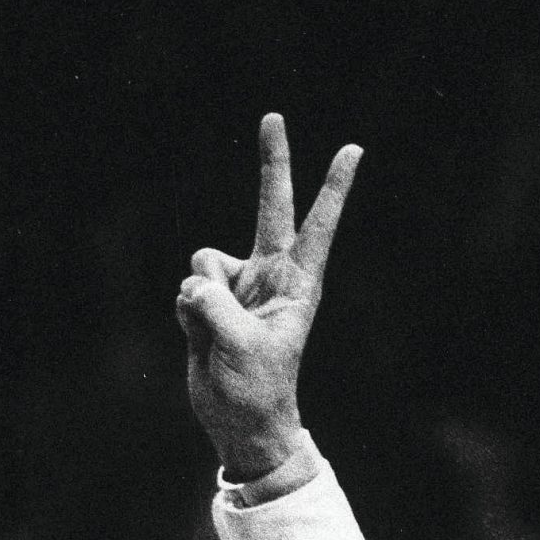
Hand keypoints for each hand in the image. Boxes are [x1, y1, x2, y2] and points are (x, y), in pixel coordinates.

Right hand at [176, 114, 362, 480]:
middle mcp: (270, 276)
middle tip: (273, 115)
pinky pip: (186, 287)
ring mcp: (239, 286)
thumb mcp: (240, 348)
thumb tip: (192, 285)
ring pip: (203, 261)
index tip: (353, 150)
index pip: (318, 226)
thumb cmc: (257, 392)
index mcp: (298, 285)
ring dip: (202, 297)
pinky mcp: (211, 300)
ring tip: (219, 334)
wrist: (239, 424)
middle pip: (269, 207)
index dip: (332, 188)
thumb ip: (215, 306)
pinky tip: (203, 338)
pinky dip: (186, 311)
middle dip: (272, 163)